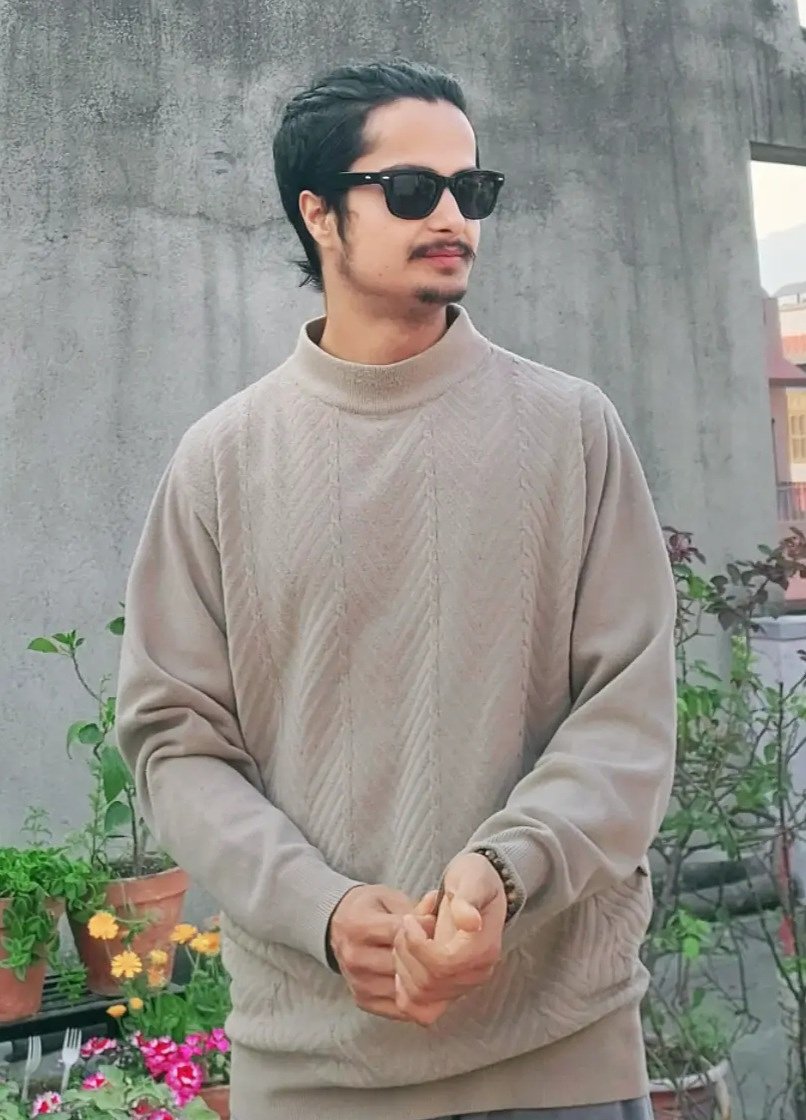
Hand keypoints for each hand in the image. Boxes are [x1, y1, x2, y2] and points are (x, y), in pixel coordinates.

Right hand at [328, 885, 435, 1020]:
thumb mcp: (388, 899)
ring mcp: (359, 983)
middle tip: (444, 950)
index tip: (436, 924)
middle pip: (404, 964)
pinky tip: (427, 985)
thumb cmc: (368, 909)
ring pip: (405, 989)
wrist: (337, 927)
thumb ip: (414, 908)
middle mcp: (355, 958)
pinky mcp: (363, 1001)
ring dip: (426, 981)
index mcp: (358, 927)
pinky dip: (418, 1000)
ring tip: (439, 968)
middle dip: (428, 957)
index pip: (401, 934)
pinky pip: (400, 1009)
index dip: (425, 929)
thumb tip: (437, 908)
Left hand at [393, 852, 506, 1026]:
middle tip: (405, 926)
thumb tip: (470, 922)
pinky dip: (406, 994)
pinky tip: (403, 964)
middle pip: (428, 985)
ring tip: (404, 940)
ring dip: (402, 969)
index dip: (417, 945)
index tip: (409, 919)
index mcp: (483, 950)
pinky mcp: (450, 991)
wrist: (479, 887)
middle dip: (406, 953)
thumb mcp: (472, 878)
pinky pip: (423, 1011)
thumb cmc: (474, 879)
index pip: (442, 965)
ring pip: (420, 999)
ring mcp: (464, 986)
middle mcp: (477, 974)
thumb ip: (468, 899)